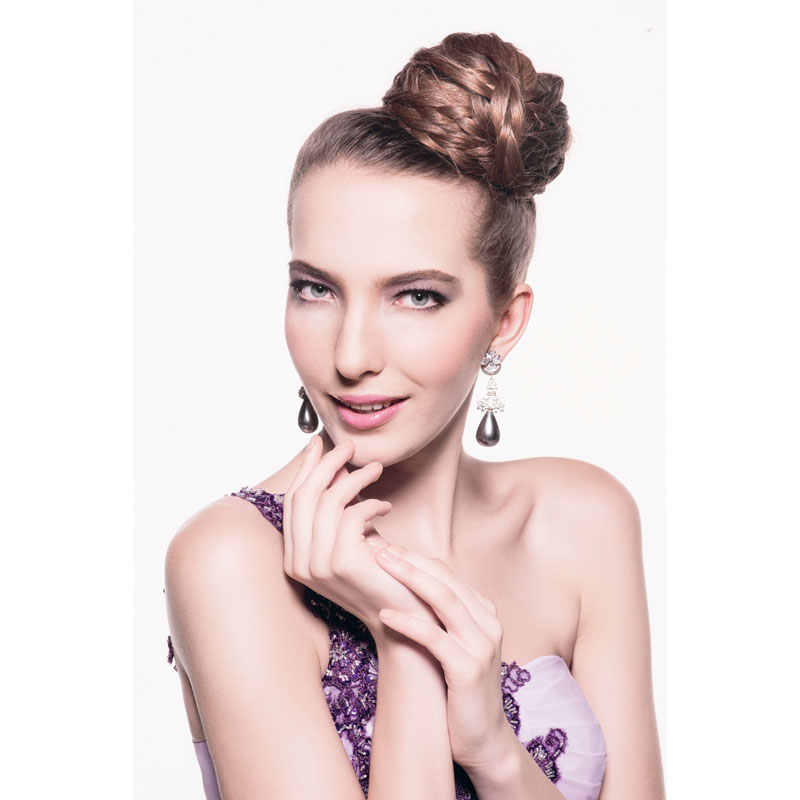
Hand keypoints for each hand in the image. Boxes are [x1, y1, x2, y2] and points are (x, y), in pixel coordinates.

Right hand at [282, 435, 439, 635]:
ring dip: (355, 478)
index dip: (305, 469)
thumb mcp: (348, 538)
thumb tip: (333, 466)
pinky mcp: (340, 563)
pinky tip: (385, 507)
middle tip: (350, 446)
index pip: (292, 502)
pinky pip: (352, 514)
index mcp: (294, 558)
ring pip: (328, 501)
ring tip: (376, 469)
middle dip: (327, 464)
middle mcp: (298, 564)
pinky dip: (371, 503)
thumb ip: (335, 509)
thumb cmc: (379, 576)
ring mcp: (317, 565)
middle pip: (304, 496)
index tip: (318, 444)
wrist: (403, 616)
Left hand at [372, 542, 509, 770]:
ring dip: (409, 578)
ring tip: (379, 565)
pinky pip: (435, 638)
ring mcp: (482, 645)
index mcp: (484, 611)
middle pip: (445, 578)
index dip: (412, 556)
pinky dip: (409, 622)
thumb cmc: (458, 689)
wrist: (483, 739)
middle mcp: (488, 622)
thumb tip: (397, 584)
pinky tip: (384, 613)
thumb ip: (436, 616)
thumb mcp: (452, 643)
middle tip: (376, 546)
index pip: (446, 572)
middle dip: (408, 559)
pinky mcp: (469, 669)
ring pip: (444, 599)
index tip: (381, 546)